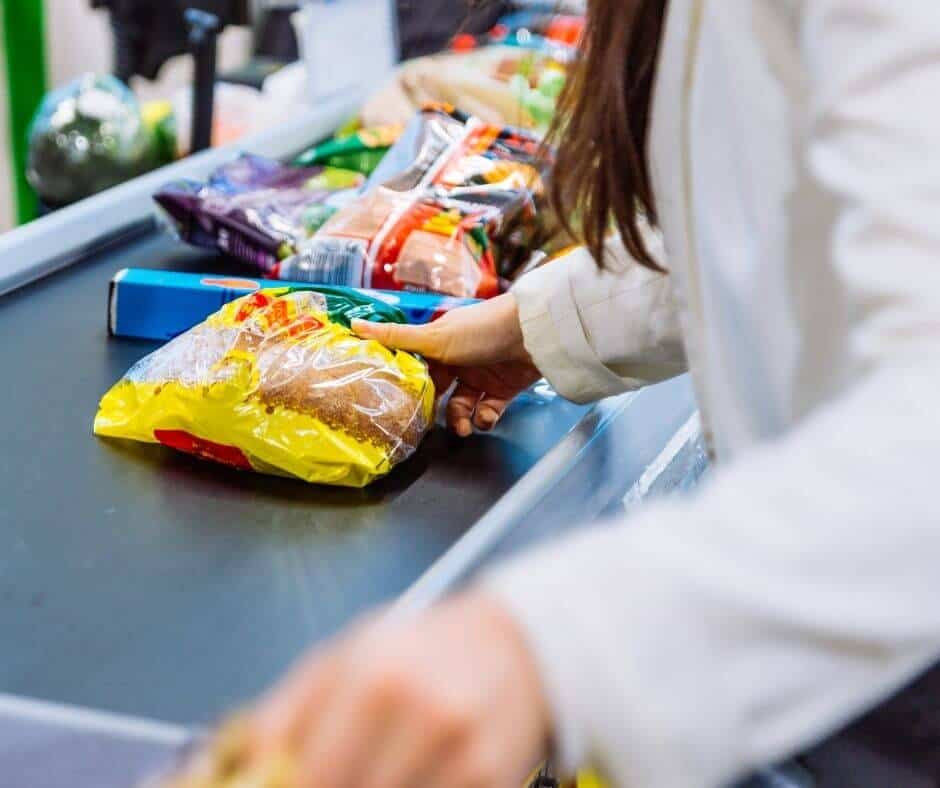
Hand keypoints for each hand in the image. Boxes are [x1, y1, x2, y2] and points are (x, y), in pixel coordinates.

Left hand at [251, 593, 550, 787]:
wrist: (515, 647)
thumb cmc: (417, 651)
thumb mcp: (345, 658)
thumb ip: (284, 714)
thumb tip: (225, 772)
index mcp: (373, 679)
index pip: (308, 778)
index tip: (282, 787)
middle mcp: (421, 717)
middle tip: (341, 772)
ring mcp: (464, 757)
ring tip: (376, 770)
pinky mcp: (495, 784)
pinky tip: (409, 776)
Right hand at [353, 294, 540, 435]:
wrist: (534, 335)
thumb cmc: (483, 329)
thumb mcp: (434, 337)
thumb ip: (396, 336)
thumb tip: (354, 324)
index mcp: (440, 344)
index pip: (417, 369)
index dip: (409, 387)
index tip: (399, 406)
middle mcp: (459, 360)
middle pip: (439, 393)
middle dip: (436, 412)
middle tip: (432, 426)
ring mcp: (482, 376)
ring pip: (462, 407)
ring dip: (461, 421)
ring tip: (463, 428)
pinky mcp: (503, 391)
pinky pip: (487, 412)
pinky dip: (484, 420)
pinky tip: (484, 419)